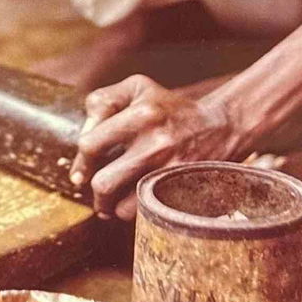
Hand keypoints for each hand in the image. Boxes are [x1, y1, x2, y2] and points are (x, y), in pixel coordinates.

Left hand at [69, 75, 244, 220]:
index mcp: (142, 113)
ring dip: (112, 208)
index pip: (91, 145)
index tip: (81, 172)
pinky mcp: (183, 189)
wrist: (221, 126)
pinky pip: (146, 213)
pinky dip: (135, 212)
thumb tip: (83, 135)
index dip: (81, 162)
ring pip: (123, 207)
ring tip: (112, 202)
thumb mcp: (137, 88)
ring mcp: (171, 169)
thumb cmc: (170, 107)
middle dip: (93, 193)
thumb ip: (103, 101)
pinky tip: (134, 202)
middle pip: (104, 184)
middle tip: (95, 193)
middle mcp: (156, 143)